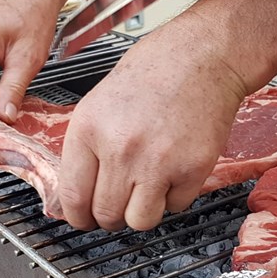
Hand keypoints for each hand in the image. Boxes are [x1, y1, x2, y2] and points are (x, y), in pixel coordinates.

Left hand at [57, 23, 248, 231]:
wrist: (203, 56)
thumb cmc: (154, 71)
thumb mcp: (100, 102)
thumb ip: (88, 147)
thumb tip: (80, 191)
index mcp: (89, 129)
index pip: (73, 197)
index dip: (79, 217)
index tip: (84, 220)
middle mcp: (120, 149)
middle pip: (106, 215)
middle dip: (111, 217)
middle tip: (119, 204)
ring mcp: (157, 162)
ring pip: (140, 221)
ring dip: (143, 212)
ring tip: (147, 189)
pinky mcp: (192, 169)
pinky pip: (176, 207)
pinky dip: (175, 196)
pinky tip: (174, 170)